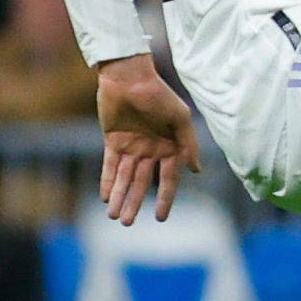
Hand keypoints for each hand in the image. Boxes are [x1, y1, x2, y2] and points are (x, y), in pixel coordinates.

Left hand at [95, 54, 200, 222]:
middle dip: (135, 203)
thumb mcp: (180, 119)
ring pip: (125, 178)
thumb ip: (188, 144)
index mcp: (170, 147)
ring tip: (114, 216)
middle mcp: (152, 150)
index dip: (164, 199)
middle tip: (127, 222)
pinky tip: (105, 197)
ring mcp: (132, 147)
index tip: (160, 218)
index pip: (168, 179)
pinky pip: (110, 166)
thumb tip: (196, 170)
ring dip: (120, 196)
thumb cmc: (158, 95)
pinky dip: (107, 181)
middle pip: (143, 183)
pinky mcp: (113, 141)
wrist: (129, 77)